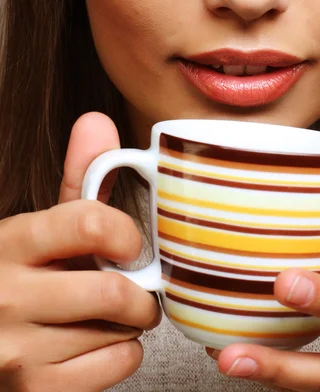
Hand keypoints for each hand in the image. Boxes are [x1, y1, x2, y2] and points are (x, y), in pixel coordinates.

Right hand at [0, 113, 160, 391]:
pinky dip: (123, 353)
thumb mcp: (39, 225)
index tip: (132, 244)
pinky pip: (115, 367)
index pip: (89, 222)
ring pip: (118, 331)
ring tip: (111, 314)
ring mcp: (15, 350)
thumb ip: (75, 177)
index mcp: (11, 241)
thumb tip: (96, 120)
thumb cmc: (22, 274)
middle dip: (140, 291)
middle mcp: (7, 294)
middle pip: (113, 291)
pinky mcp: (30, 390)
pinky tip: (101, 343)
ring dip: (130, 322)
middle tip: (137, 287)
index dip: (127, 233)